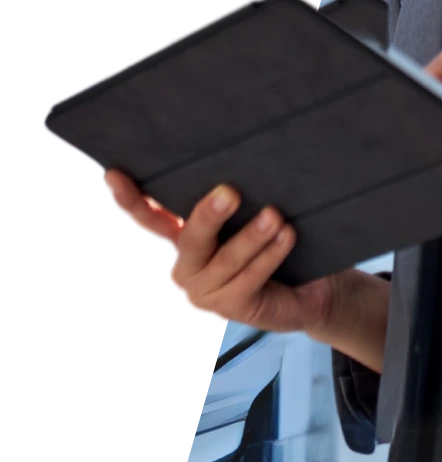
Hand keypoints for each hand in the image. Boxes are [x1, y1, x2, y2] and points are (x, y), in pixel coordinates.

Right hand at [102, 168, 343, 337]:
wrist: (308, 292)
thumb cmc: (274, 244)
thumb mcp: (250, 218)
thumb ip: (234, 201)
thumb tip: (241, 154)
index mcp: (183, 242)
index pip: (152, 220)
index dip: (131, 200)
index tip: (113, 175)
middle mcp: (188, 268)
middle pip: (191, 240)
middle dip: (208, 216)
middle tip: (230, 192)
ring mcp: (207, 293)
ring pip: (227, 260)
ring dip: (252, 236)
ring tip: (274, 215)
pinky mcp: (233, 308)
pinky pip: (251, 278)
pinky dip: (270, 256)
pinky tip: (286, 236)